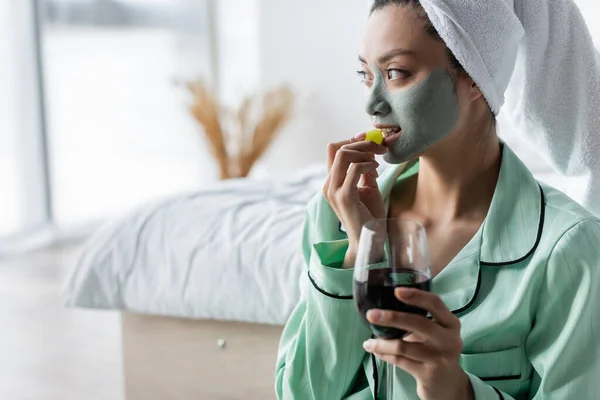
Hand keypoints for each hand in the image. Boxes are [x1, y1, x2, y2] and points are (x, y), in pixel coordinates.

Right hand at [322, 133, 387, 266]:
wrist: (368, 241)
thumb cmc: (369, 216)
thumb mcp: (368, 188)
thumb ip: (365, 170)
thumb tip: (369, 151)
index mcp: (331, 182)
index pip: (333, 150)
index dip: (351, 140)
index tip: (369, 141)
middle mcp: (328, 185)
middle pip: (337, 148)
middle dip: (361, 143)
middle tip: (379, 147)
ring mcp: (334, 191)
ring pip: (343, 154)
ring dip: (364, 151)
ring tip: (378, 160)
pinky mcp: (345, 196)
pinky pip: (354, 169)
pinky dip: (368, 164)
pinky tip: (377, 171)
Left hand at [362, 288, 473, 399]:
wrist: (448, 382)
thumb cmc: (436, 349)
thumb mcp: (437, 331)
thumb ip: (420, 317)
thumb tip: (385, 304)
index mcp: (450, 323)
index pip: (435, 303)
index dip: (416, 296)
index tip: (397, 291)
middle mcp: (449, 339)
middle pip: (418, 323)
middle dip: (392, 317)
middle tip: (372, 314)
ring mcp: (439, 357)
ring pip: (403, 346)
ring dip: (382, 343)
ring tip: (368, 342)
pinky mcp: (428, 373)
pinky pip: (399, 361)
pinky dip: (384, 354)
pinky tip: (375, 350)